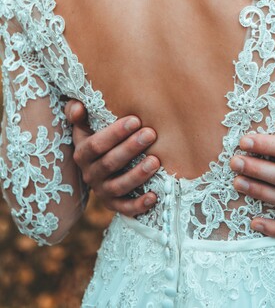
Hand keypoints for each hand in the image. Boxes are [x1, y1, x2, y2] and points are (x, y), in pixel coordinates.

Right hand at [65, 101, 160, 216]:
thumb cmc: (97, 136)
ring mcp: (102, 191)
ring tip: (155, 161)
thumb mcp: (84, 124)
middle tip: (150, 134)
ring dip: (137, 175)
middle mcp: (90, 174)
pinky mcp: (113, 204)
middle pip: (109, 163)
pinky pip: (125, 208)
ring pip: (118, 186)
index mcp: (82, 153)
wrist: (99, 164)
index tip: (136, 120)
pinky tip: (154, 196)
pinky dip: (138, 205)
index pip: (96, 144)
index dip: (115, 133)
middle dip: (130, 148)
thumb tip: (77, 107)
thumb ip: (78, 112)